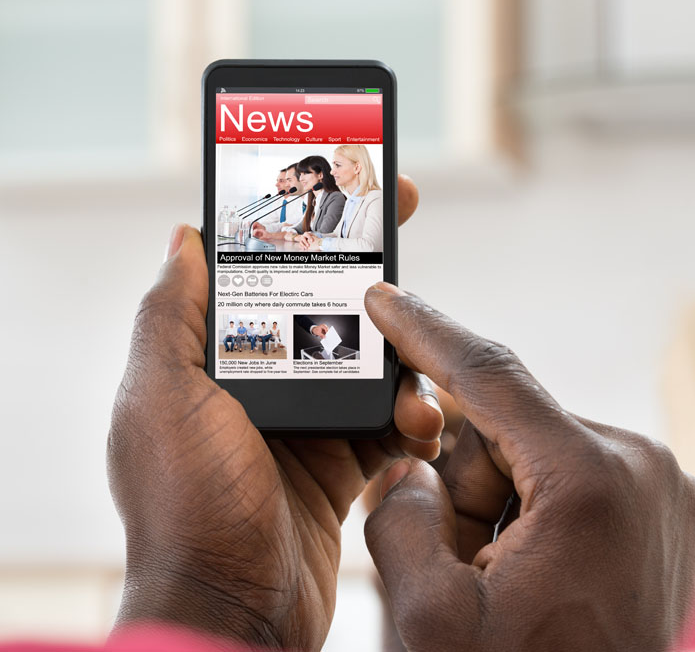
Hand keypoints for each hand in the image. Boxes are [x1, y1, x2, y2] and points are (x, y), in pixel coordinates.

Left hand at [108, 176, 438, 650]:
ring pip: (369, 372)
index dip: (308, 234)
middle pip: (328, 316)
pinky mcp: (337, 469)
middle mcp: (259, 390)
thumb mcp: (161, 400)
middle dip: (373, 284)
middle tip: (411, 240)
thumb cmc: (187, 507)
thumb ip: (171, 316)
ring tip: (423, 382)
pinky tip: (424, 428)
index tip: (352, 195)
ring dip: (404, 367)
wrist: (232, 611)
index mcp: (214, 363)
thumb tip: (183, 237)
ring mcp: (302, 429)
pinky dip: (410, 423)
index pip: (266, 280)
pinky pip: (385, 428)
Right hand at [363, 284, 694, 651]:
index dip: (426, 333)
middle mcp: (646, 470)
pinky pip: (587, 490)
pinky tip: (550, 587)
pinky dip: (549, 523)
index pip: (490, 375)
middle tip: (469, 565)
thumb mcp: (432, 621)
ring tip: (514, 591)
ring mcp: (672, 496)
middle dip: (469, 486)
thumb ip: (400, 521)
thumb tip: (414, 473)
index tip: (387, 299)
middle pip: (514, 434)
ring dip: (508, 513)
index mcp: (591, 480)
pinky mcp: (678, 521)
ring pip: (547, 464)